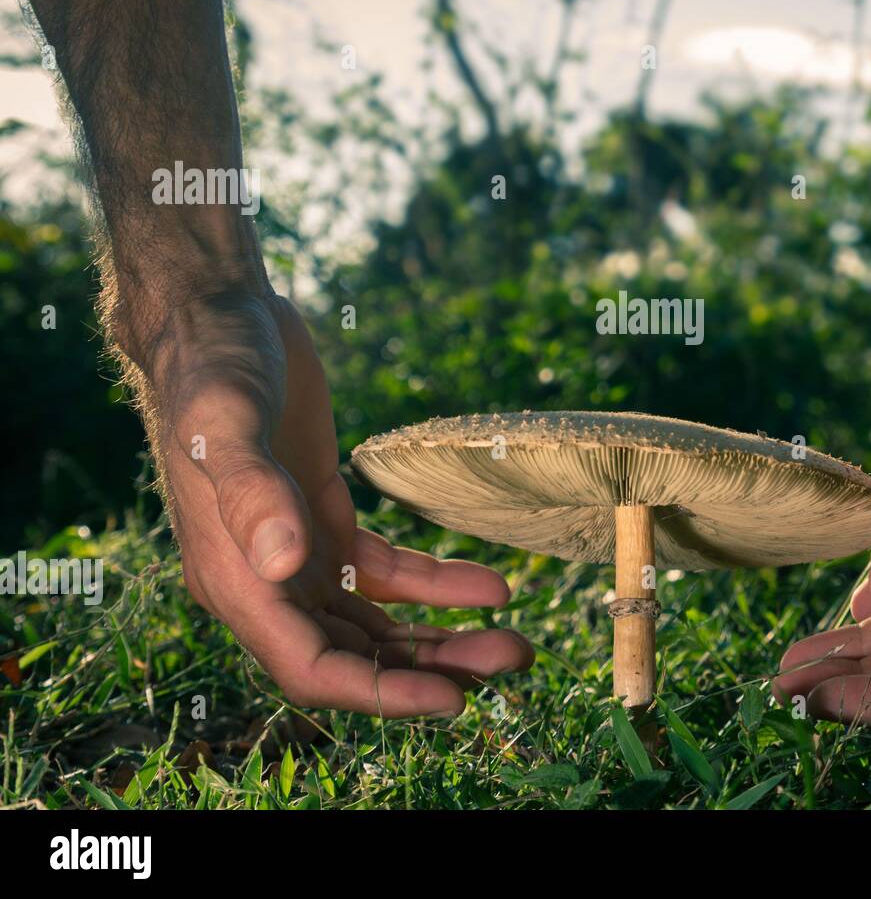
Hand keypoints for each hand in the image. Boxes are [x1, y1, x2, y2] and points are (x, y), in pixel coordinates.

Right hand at [137, 290, 533, 717]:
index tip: (452, 700)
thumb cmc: (210, 368)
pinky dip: (437, 583)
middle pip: (356, 654)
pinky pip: (386, 570)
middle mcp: (266, 581)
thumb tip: (283, 565)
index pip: (313, 666)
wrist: (217, 317)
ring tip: (513, 640)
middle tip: (512, 661)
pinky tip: (490, 584)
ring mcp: (297, 552)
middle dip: (432, 669)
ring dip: (440, 638)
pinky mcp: (325, 516)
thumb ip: (251, 494)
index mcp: (235, 578)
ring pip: (376, 622)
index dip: (381, 693)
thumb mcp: (224, 422)